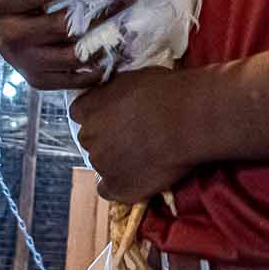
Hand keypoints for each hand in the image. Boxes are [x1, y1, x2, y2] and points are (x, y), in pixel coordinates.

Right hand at [0, 0, 125, 90]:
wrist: (8, 34)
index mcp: (2, 2)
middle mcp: (10, 35)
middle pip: (61, 26)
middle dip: (97, 12)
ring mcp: (25, 61)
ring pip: (72, 54)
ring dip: (103, 41)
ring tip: (128, 25)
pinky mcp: (38, 80)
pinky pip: (73, 79)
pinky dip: (96, 68)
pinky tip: (116, 53)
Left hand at [70, 67, 199, 204]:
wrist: (188, 119)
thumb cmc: (168, 92)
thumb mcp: (132, 78)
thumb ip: (115, 93)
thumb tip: (119, 100)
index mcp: (88, 107)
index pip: (79, 113)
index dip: (98, 116)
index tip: (115, 117)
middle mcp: (88, 135)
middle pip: (90, 140)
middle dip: (107, 139)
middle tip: (134, 137)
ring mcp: (101, 163)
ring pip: (102, 164)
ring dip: (117, 162)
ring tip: (147, 156)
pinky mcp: (118, 186)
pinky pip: (110, 191)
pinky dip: (122, 187)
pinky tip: (138, 179)